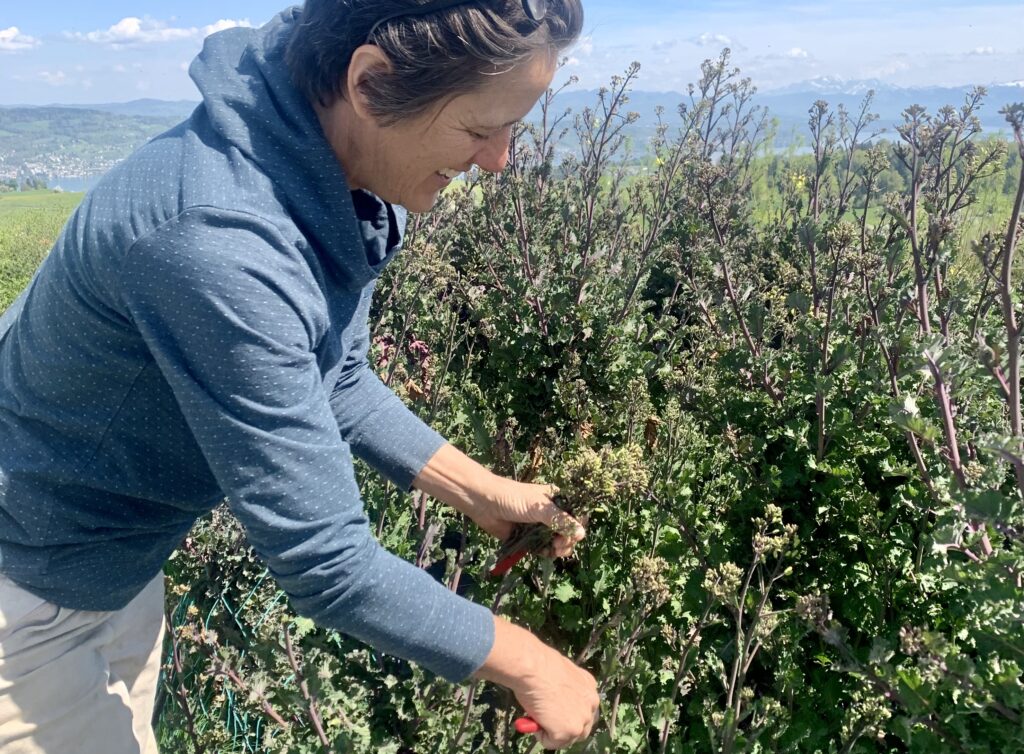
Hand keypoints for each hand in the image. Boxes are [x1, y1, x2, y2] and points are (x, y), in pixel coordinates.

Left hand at [469, 476, 584, 558]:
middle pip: (568, 531)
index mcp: (556, 500)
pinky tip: (545, 553)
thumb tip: (582, 534)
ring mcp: (539, 526)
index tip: (573, 535)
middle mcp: (550, 513)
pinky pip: (542, 548)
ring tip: (554, 551)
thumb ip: (560, 520)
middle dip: (568, 540)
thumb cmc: (513, 498)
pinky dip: (546, 552)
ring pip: (557, 542)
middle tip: (560, 546)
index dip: (577, 527)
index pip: (576, 515)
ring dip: (559, 549)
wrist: (484, 503)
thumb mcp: (540, 507)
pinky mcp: (528, 538)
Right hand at [475, 617, 599, 749]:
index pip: (583, 710)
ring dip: (552, 731)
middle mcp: (591, 705)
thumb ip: (565, 689)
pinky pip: (552, 743)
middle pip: (581, 728)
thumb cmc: (541, 665)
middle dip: (564, 727)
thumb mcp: (561, 674)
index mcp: (590, 688)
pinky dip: (540, 735)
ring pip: (567, 738)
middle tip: (546, 720)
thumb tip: (555, 699)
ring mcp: (581, 720)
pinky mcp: (568, 731)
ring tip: (538, 713)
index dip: (567, 713)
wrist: (533, 668)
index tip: (554, 712)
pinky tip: (535, 717)